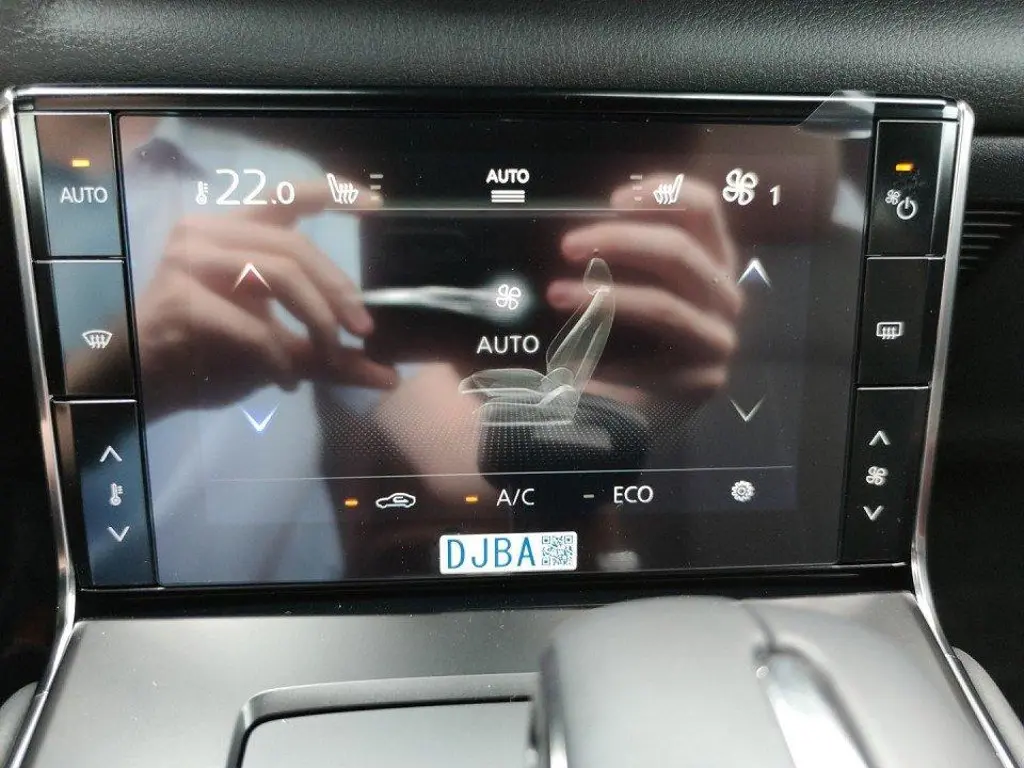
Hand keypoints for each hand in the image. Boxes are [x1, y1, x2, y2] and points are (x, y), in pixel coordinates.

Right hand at [136, 180, 395, 413]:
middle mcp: (207, 234)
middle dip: (339, 291)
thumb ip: (329, 357)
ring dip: (317, 320)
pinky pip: (252, 325)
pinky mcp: (180, 299)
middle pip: (296, 248)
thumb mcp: (278, 351)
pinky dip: (279, 357)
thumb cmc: (206, 358)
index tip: (376, 203)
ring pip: (280, 275)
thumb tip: (390, 375)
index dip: (332, 194)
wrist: (142, 386)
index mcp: (230, 232)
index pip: (284, 197)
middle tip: (363, 330)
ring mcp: (189, 261)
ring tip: (327, 356)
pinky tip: (286, 381)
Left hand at [548, 174, 741, 400]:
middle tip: (569, 245)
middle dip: (618, 240)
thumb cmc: (622, 345)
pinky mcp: (701, 380)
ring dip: (603, 294)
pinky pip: (645, 358)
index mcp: (710, 264)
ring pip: (663, 303)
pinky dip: (605, 344)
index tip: (615, 199)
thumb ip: (624, 256)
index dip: (664, 192)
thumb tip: (589, 227)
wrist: (627, 419)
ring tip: (556, 293)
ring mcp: (716, 340)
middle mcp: (723, 298)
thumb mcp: (628, 290)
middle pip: (679, 251)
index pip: (703, 211)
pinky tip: (572, 351)